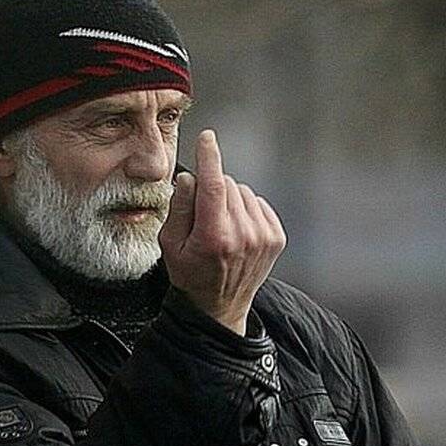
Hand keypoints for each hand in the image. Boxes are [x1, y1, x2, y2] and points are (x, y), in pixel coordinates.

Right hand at [158, 130, 285, 334]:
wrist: (219, 306)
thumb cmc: (190, 275)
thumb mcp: (169, 245)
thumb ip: (179, 208)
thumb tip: (190, 178)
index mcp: (214, 237)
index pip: (214, 185)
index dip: (209, 157)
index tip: (207, 138)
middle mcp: (243, 235)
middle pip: (227, 184)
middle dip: (212, 189)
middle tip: (202, 216)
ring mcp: (263, 236)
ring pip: (243, 191)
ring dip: (230, 200)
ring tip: (220, 226)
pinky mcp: (276, 237)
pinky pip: (258, 203)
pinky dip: (245, 210)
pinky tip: (236, 230)